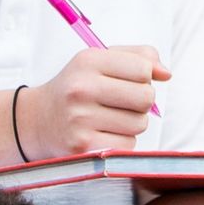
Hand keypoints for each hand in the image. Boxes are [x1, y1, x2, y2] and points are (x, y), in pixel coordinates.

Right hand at [16, 46, 169, 157]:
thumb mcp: (101, 61)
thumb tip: (166, 74)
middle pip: (146, 97)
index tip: (128, 81)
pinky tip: (102, 134)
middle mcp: (81, 89)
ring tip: (108, 118)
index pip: (144, 68)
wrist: (37, 120)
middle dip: (141, 101)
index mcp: (88, 61)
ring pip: (140, 123)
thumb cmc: (78, 88)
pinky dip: (122, 142)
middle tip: (121, 102)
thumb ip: (139, 57)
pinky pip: (128, 145)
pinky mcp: (82, 146)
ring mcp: (80, 119)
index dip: (143, 77)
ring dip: (131, 123)